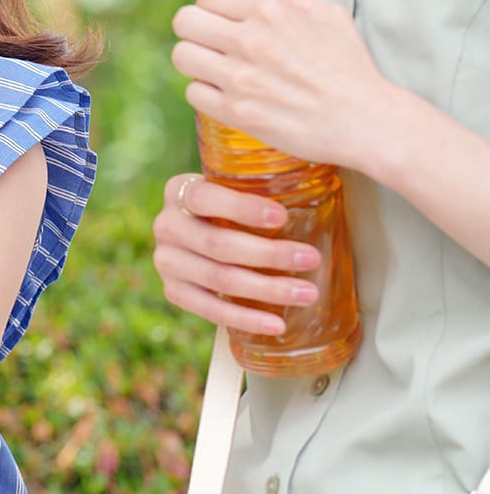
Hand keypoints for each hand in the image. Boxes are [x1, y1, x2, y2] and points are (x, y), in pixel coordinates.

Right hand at [151, 170, 318, 334]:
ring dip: (267, 289)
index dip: (242, 208)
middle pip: (218, 244)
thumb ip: (259, 184)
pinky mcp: (173, 290)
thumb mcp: (233, 185)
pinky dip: (245, 318)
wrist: (196, 229)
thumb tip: (327, 170)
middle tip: (311, 259)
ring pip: (219, 278)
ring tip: (306, 294)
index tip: (282, 217)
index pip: (205, 198)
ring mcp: (166, 260)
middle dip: (269, 254)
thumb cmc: (229, 205)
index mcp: (179, 191)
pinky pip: (209, 309)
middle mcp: (166, 225)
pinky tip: (275, 323)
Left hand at [171, 0, 404, 170]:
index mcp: (270, 14)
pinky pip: (194, 93)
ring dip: (195, 60)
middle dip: (193, 28)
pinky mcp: (235, 112)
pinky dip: (204, 92)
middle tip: (207, 39)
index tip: (217, 16)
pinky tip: (222, 92)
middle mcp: (249, 42)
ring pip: (183, 57)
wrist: (365, 121)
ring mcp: (239, 78)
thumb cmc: (352, 72)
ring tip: (212, 65)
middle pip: (184, 22)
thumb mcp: (331, 17)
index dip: (209, 5)